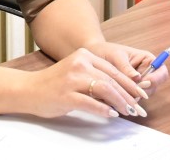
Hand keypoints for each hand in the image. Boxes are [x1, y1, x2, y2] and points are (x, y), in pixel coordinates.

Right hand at [23, 48, 150, 118]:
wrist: (29, 89)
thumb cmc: (55, 84)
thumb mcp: (77, 73)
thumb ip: (96, 77)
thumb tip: (122, 93)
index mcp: (84, 55)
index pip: (113, 70)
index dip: (130, 84)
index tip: (140, 95)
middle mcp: (79, 63)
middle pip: (111, 80)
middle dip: (128, 96)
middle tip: (138, 108)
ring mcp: (72, 78)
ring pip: (104, 89)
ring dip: (120, 102)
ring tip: (128, 112)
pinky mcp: (66, 94)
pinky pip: (90, 102)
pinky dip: (103, 110)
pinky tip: (111, 114)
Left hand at [92, 42, 168, 96]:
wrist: (94, 56)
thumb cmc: (106, 51)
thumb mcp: (116, 56)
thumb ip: (126, 68)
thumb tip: (137, 78)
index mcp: (147, 60)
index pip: (161, 71)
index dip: (156, 79)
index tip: (144, 83)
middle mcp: (146, 74)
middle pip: (154, 87)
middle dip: (143, 91)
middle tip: (131, 94)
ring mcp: (138, 84)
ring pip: (142, 96)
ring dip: (133, 97)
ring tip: (119, 95)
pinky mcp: (129, 92)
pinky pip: (131, 99)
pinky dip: (125, 100)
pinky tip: (115, 98)